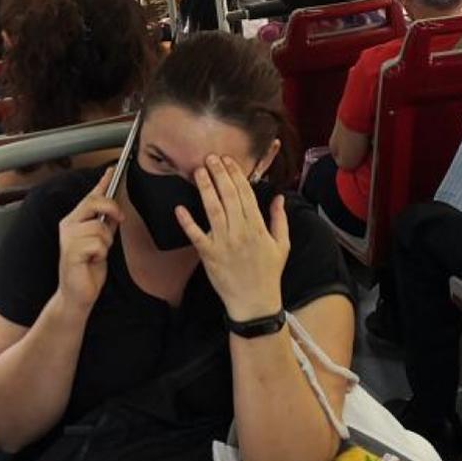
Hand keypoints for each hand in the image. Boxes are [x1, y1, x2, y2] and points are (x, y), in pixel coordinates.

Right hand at [57, 168, 122, 312]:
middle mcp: (68, 225)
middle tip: (119, 219)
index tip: (112, 170)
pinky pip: (97, 243)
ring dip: (106, 242)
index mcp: (74, 221)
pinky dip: (101, 254)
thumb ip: (106, 224)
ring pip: (99, 226)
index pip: (89, 196)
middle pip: (93, 202)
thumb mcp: (102, 242)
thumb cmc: (87, 269)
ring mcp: (68, 237)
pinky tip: (92, 261)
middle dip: (111, 208)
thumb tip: (115, 208)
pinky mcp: (71, 251)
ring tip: (97, 254)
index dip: (102, 182)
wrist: (77, 295)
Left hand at [175, 155, 288, 320]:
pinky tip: (179, 208)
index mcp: (257, 227)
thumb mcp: (282, 245)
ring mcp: (223, 243)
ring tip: (198, 171)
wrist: (255, 302)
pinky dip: (187, 222)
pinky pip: (196, 235)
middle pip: (229, 197)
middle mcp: (240, 231)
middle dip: (219, 174)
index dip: (236, 175)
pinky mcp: (208, 255)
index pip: (245, 194)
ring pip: (213, 210)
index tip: (228, 160)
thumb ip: (280, 219)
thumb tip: (279, 197)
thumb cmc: (269, 273)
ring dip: (205, 189)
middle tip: (210, 157)